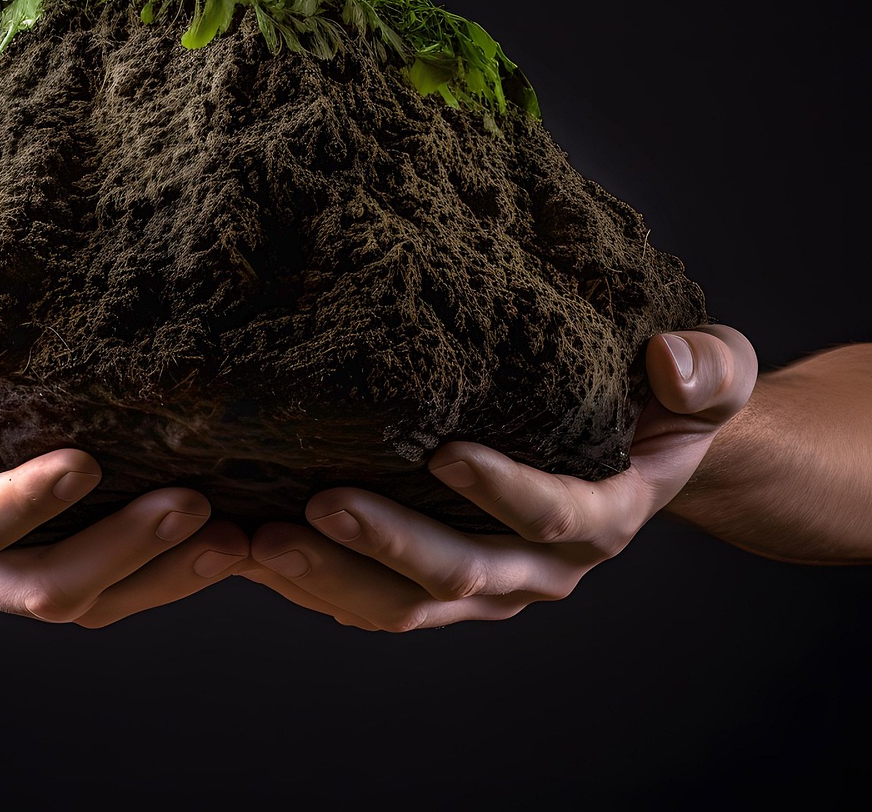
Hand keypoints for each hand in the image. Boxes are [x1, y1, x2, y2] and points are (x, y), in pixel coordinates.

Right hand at [0, 308, 248, 624]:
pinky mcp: (20, 553)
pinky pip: (94, 584)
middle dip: (120, 551)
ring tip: (236, 539)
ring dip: (157, 576)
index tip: (87, 459)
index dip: (21, 503)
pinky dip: (156, 570)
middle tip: (196, 504)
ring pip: (77, 601)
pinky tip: (216, 538)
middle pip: (36, 583)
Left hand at [242, 324, 756, 629]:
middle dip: (385, 545)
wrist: (641, 449)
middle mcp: (543, 565)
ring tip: (261, 541)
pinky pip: (378, 599)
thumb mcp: (710, 375)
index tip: (444, 451)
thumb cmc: (665, 404)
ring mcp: (490, 583)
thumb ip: (706, 370)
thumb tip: (669, 365)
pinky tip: (259, 549)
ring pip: (406, 603)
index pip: (555, 513)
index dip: (505, 490)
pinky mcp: (444, 583)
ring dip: (332, 578)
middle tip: (313, 505)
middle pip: (461, 573)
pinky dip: (321, 583)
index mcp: (604, 514)